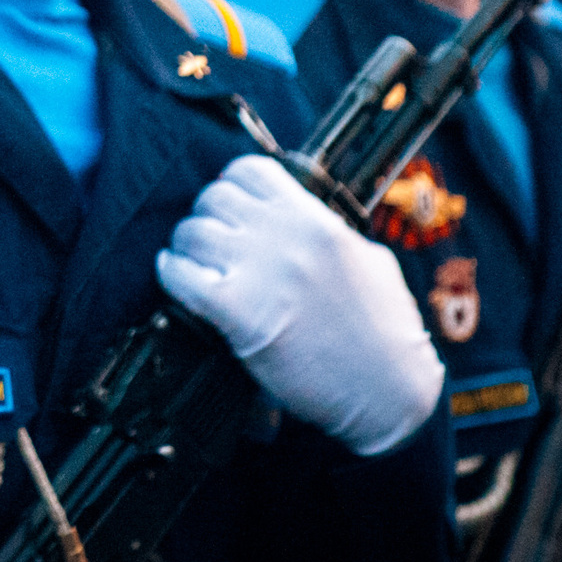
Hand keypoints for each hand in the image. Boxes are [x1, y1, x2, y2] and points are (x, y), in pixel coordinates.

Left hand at [157, 155, 444, 455]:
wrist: (389, 390)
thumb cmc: (386, 331)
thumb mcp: (369, 261)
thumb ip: (331, 233)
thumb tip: (304, 217)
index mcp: (316, 220)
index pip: (251, 170)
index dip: (232, 184)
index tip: (232, 204)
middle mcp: (285, 237)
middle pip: (214, 198)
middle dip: (206, 216)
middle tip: (210, 239)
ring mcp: (260, 272)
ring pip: (192, 233)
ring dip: (187, 247)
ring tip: (193, 262)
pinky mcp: (238, 314)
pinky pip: (182, 276)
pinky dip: (172, 275)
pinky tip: (178, 279)